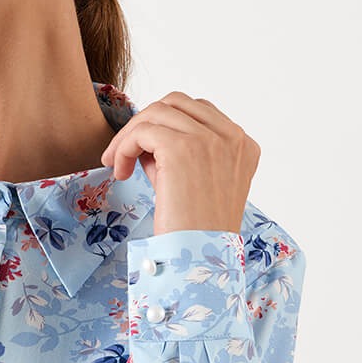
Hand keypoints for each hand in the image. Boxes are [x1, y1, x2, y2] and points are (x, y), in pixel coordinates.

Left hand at [100, 92, 259, 235]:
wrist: (199, 259)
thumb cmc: (196, 232)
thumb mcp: (194, 184)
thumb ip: (178, 154)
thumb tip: (145, 138)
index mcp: (243, 146)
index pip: (198, 112)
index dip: (166, 127)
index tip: (146, 155)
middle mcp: (231, 137)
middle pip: (176, 103)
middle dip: (145, 124)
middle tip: (123, 155)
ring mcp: (209, 140)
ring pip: (156, 112)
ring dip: (129, 136)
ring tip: (118, 165)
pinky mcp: (182, 148)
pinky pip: (142, 131)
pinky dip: (123, 147)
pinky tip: (120, 172)